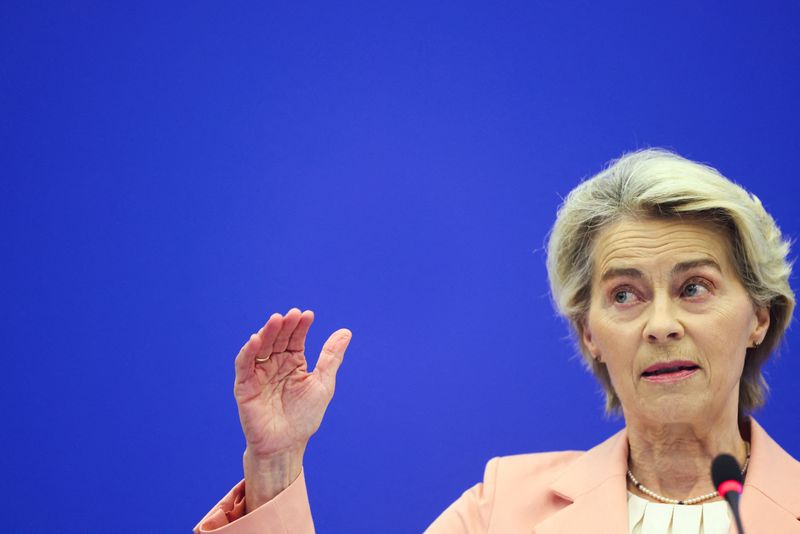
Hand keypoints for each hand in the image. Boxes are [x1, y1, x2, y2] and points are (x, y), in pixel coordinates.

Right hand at [235, 308, 351, 457]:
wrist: (287, 445)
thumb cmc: (305, 417)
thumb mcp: (322, 383)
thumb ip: (331, 357)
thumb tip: (346, 331)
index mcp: (293, 362)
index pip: (295, 338)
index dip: (301, 326)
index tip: (308, 315)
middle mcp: (274, 364)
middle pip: (278, 339)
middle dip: (284, 326)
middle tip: (292, 314)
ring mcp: (259, 374)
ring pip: (260, 347)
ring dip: (267, 333)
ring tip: (276, 320)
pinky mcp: (244, 386)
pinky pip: (244, 365)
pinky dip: (248, 352)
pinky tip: (255, 339)